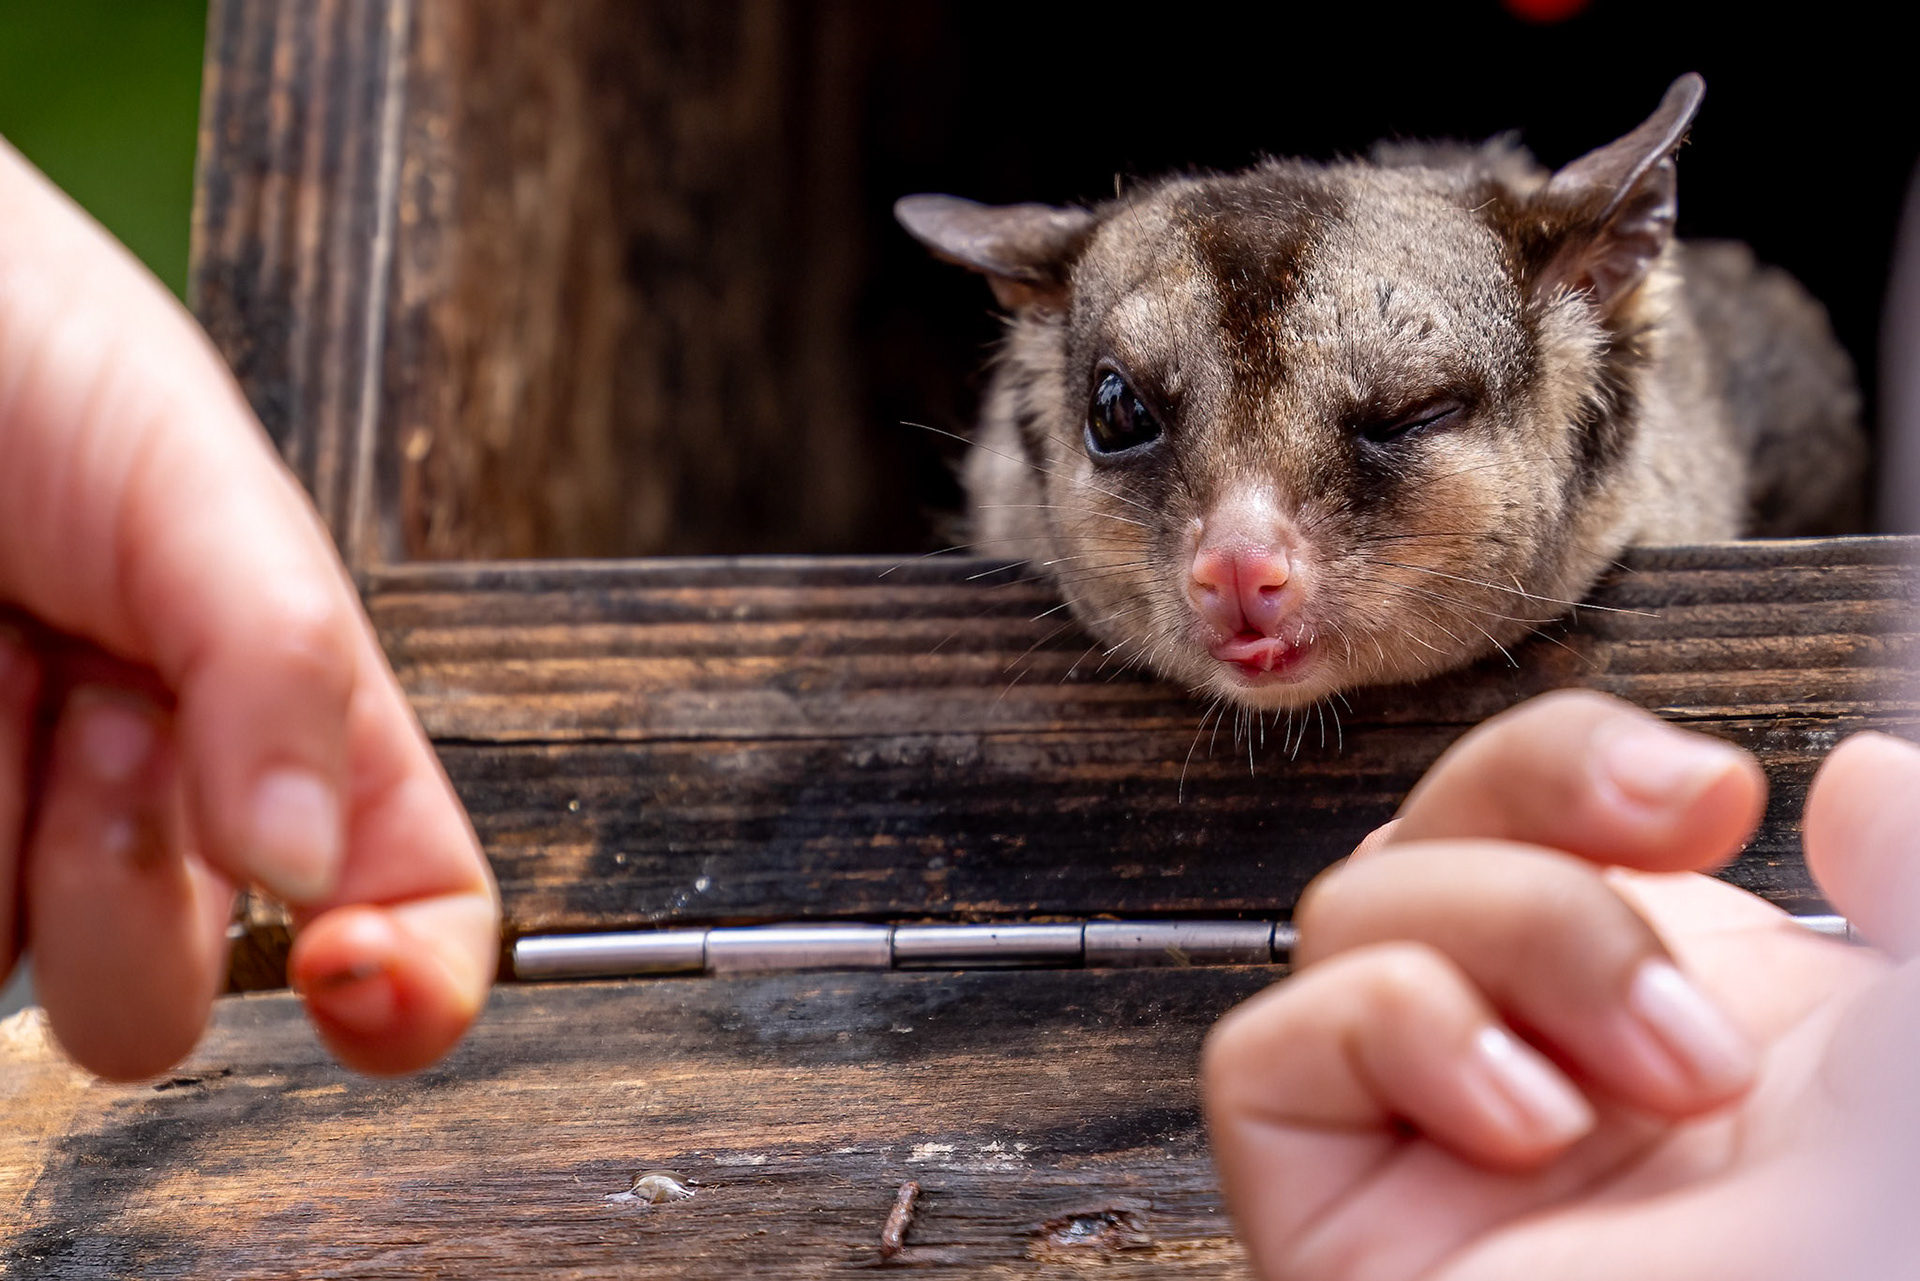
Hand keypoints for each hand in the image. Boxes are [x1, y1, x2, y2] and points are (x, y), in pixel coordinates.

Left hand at [0, 141, 498, 1077]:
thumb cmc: (33, 352)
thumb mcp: (193, 483)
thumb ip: (282, 666)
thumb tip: (309, 871)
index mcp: (292, 732)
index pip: (409, 910)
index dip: (417, 984)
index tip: (355, 973)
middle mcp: (152, 808)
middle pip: (167, 1002)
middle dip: (130, 884)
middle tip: (99, 711)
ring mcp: (5, 830)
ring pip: (4, 973)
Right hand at [1204, 690, 1919, 1278]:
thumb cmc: (1902, 1244)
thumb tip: (1859, 783)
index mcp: (1684, 1012)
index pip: (1544, 820)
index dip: (1580, 756)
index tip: (1713, 794)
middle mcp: (1550, 1066)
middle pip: (1425, 830)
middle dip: (1534, 795)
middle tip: (1679, 847)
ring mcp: (1440, 1149)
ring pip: (1347, 913)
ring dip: (1511, 937)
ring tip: (1650, 1073)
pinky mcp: (1342, 1228)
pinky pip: (1264, 1057)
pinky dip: (1387, 1031)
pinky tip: (1527, 1122)